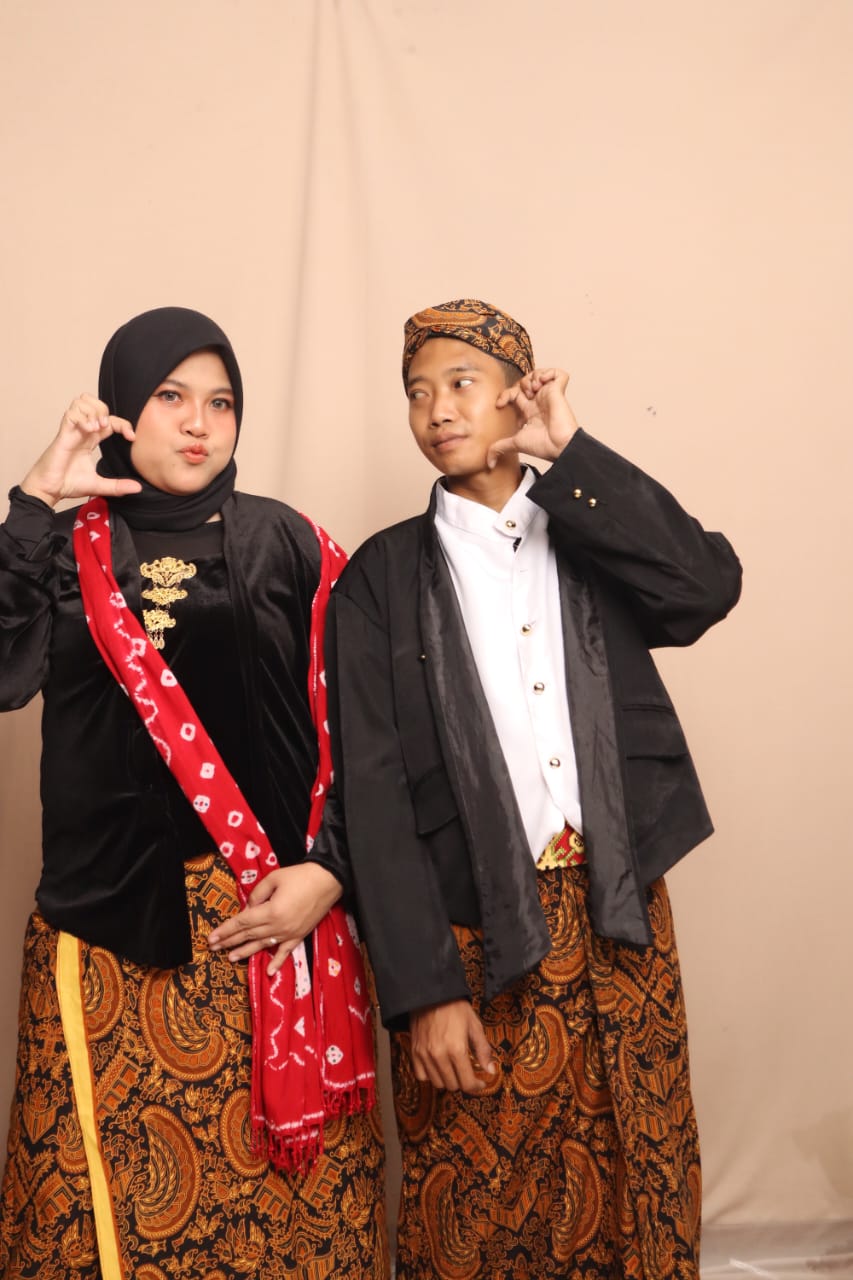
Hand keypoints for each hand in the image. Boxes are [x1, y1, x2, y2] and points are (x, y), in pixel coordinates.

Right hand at [20, 394, 141, 507]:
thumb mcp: (99, 485)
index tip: (132, 438)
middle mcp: (82, 431)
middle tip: (106, 427)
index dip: (123, 424)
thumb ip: (118, 486)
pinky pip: (72, 414)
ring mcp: (72, 431)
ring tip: (96, 428)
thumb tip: (138, 488)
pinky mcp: (63, 434)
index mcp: (91, 440)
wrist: (50, 490)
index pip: (110, 420)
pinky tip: (88, 430)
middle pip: (95, 403)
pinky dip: (83, 418)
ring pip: (82, 402)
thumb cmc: (68, 483)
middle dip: (105, 410)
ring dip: (93, 411)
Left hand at [208, 862, 342, 975]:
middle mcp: (278, 926)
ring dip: (246, 952)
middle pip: (249, 935)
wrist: (328, 880)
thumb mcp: (274, 878)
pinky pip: (286, 952)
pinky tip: (269, 972)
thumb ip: (257, 894)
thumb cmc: (300, 876)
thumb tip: (247, 909)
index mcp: (270, 911)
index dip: (226, 930)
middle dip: (230, 941)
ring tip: (231, 957)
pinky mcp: (299, 936)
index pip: (242, 922)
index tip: (212, 938)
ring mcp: (289, 933)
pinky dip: (277, 962)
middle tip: (214, 948)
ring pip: (263, 945)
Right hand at [409, 999, 496, 1093]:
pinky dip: (430, 1076)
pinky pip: (421, 1076)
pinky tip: (438, 1067)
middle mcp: (439, 1055)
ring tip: (453, 1069)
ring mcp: (425, 1055)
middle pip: (453, 1085)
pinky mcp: (414, 1052)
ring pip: (438, 1083)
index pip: (467, 1082)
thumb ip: (483, 1050)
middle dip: (463, 1082)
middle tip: (467, 1072)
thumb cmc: (455, 1007)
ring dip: (448, 1080)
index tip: (480, 1083)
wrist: (432, 994)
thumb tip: (490, 1070)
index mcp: (457, 1049)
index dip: (476, 1086)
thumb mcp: (474, 1026)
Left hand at [488, 367, 578, 467]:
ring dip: (531, 377)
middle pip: (525, 381)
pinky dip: (548, 373)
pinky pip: (558, 373)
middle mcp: (539, 402)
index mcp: (529, 411)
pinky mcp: (559, 391)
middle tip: (522, 394)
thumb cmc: (542, 446)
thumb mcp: (514, 443)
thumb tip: (488, 463)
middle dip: (519, 383)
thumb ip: (499, 449)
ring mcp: (549, 395)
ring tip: (533, 388)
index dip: (505, 395)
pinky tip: (542, 383)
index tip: (499, 405)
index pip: (514, 393)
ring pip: (539, 374)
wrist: (558, 446)